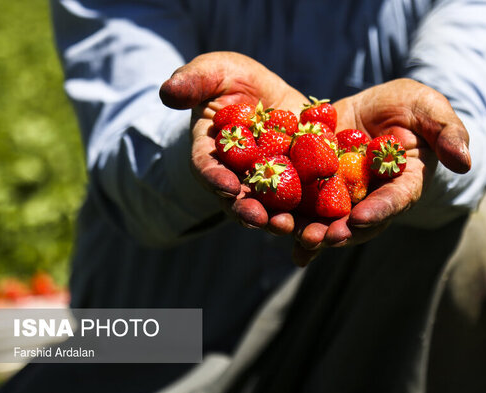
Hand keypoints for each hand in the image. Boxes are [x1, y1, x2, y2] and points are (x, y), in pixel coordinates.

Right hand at [159, 52, 307, 234]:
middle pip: (237, 197)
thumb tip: (167, 92)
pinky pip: (301, 201)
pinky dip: (307, 213)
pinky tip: (319, 221)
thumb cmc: (231, 81)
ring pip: (268, 207)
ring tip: (287, 226)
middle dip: (246, 209)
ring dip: (276, 219)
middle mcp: (234, 175)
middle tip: (257, 219)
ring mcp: (265, 183)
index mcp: (210, 152)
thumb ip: (193, 81)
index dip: (213, 178)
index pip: (206, 168)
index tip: (225, 187)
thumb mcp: (214, 72)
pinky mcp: (294, 183)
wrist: (266, 94)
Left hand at [292, 78, 470, 265]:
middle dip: (340, 232)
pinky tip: (271, 227)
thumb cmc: (409, 108)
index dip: (380, 210)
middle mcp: (373, 198)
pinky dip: (290, 219)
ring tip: (293, 235)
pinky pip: (304, 206)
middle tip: (322, 238)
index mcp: (404, 182)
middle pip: (358, 222)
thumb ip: (448, 132)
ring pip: (329, 220)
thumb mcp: (429, 108)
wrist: (374, 109)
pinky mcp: (319, 187)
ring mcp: (345, 197)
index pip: (396, 200)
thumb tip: (465, 162)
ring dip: (312, 232)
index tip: (360, 217)